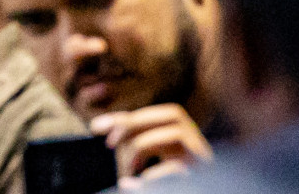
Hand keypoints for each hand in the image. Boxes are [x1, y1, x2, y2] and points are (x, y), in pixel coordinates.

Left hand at [90, 104, 212, 186]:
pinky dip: (153, 174)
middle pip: (173, 113)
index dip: (126, 116)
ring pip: (176, 134)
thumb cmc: (165, 186)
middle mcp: (198, 147)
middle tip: (109, 143)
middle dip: (136, 122)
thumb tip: (99, 126)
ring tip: (127, 172)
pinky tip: (139, 184)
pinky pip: (177, 169)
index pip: (158, 115)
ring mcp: (203, 163)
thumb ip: (129, 145)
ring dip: (143, 146)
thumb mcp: (143, 165)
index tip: (95, 128)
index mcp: (184, 142)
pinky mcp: (202, 180)